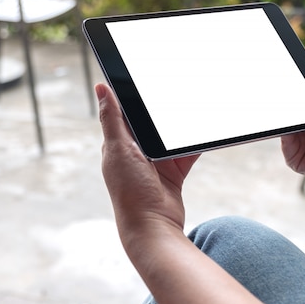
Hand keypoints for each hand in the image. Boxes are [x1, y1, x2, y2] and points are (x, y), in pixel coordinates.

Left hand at [96, 83, 199, 239]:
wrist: (153, 228)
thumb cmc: (130, 191)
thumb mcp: (119, 149)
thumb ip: (112, 118)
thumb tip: (100, 87)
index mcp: (117, 144)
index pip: (123, 112)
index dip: (132, 95)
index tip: (143, 75)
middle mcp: (134, 152)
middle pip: (150, 122)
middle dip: (162, 109)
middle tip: (176, 89)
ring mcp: (154, 163)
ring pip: (170, 136)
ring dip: (180, 127)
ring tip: (192, 109)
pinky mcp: (172, 172)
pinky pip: (186, 153)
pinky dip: (194, 145)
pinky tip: (204, 134)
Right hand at [281, 53, 304, 194]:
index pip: (298, 98)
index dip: (290, 86)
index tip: (282, 69)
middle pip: (288, 111)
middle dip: (282, 98)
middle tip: (275, 83)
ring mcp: (299, 144)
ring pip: (283, 124)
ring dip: (283, 114)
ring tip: (283, 101)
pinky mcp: (296, 159)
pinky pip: (284, 142)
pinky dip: (284, 132)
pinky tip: (290, 123)